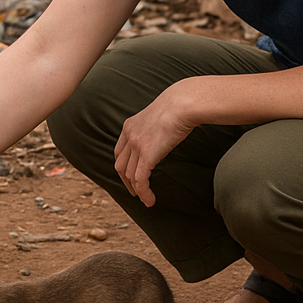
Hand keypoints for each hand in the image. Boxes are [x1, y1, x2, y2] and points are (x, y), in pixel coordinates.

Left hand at [114, 83, 198, 207]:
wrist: (183, 103)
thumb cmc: (179, 106)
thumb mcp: (159, 116)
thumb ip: (154, 128)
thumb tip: (164, 134)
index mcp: (129, 126)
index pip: (119, 152)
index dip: (123, 167)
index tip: (130, 176)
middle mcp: (129, 136)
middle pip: (120, 165)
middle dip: (126, 181)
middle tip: (135, 191)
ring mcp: (136, 145)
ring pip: (129, 175)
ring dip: (136, 190)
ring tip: (146, 199)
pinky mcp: (147, 154)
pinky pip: (140, 180)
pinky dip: (143, 192)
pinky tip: (150, 200)